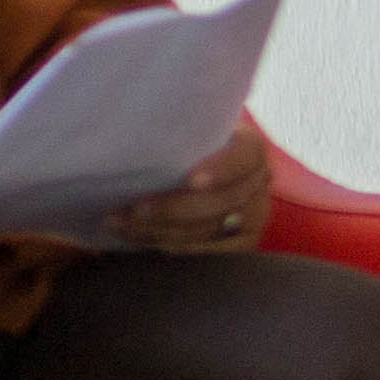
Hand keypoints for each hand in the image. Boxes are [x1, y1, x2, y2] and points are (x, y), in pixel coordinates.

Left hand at [104, 116, 271, 254]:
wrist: (191, 168)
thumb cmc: (180, 145)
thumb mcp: (185, 130)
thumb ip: (173, 130)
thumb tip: (135, 127)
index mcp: (250, 147)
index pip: (245, 157)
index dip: (221, 170)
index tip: (191, 180)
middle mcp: (259, 181)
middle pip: (225, 201)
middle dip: (174, 209)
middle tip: (132, 209)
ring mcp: (254, 214)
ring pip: (211, 229)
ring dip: (161, 230)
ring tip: (119, 223)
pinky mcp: (243, 241)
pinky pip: (208, 252)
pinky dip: (170, 246)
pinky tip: (138, 238)